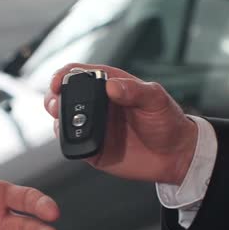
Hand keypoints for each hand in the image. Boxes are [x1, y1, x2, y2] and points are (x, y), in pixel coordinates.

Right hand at [44, 63, 197, 184]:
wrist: (175, 155)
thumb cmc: (168, 122)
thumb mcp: (156, 100)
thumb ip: (135, 91)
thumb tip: (111, 86)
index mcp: (110, 85)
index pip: (78, 73)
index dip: (63, 74)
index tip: (58, 82)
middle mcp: (97, 105)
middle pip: (63, 96)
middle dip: (52, 98)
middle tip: (54, 104)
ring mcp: (93, 127)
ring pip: (63, 120)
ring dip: (58, 119)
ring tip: (63, 123)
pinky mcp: (92, 148)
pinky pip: (73, 144)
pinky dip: (68, 141)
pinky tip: (75, 139)